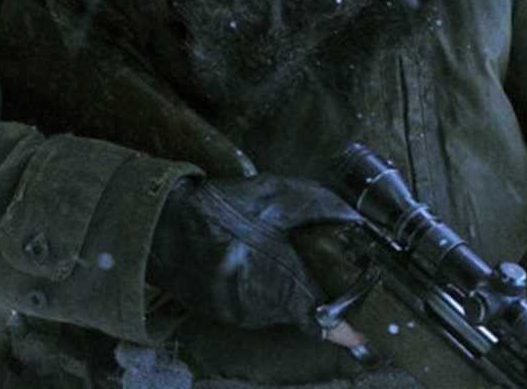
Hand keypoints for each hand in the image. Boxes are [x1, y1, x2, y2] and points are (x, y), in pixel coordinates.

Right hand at [147, 172, 361, 335]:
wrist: (158, 225)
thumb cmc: (216, 211)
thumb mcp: (273, 197)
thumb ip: (319, 207)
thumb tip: (356, 221)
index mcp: (276, 280)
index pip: (325, 319)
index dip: (350, 326)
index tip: (368, 329)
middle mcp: (259, 307)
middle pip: (305, 310)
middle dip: (316, 288)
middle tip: (317, 262)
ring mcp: (240, 315)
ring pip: (280, 306)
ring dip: (287, 285)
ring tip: (276, 253)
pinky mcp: (224, 312)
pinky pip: (256, 304)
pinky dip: (263, 285)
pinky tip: (253, 259)